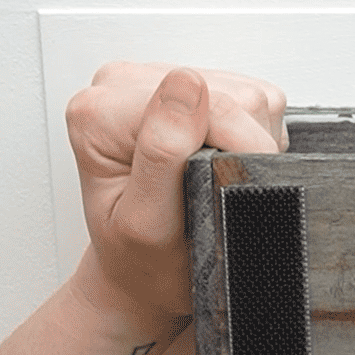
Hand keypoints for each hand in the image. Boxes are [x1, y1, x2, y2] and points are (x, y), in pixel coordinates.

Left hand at [63, 62, 287, 327]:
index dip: (236, 145)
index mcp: (99, 114)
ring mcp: (159, 82)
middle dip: (243, 147)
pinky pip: (253, 100)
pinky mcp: (193, 88)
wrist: (145, 272)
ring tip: (220, 180)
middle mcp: (122, 86)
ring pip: (246, 95)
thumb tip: (186, 85)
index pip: (199, 100)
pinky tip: (227, 163)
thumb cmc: (141, 257)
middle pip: (227, 94)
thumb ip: (160, 153)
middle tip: (220, 191)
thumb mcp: (145, 221)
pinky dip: (255, 137)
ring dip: (251, 143)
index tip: (234, 187)